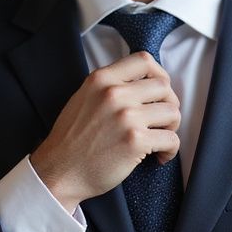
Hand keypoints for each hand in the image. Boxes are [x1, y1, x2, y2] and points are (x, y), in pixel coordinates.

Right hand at [30, 52, 179, 211]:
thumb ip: (110, 86)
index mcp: (101, 79)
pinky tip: (159, 156)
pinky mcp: (135, 141)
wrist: (59, 171)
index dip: (159, 74)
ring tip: (159, 138)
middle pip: (163, 86)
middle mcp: (114, 94)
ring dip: (171, 127)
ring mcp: (126, 116)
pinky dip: (171, 149)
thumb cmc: (72, 139)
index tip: (159, 91)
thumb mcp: (84, 98)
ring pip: (172, 112)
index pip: (144, 60)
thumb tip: (143, 84)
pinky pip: (171, 139)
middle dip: (169, 103)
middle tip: (161, 120)